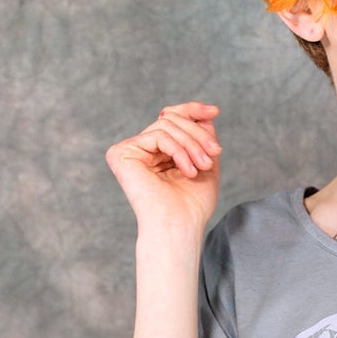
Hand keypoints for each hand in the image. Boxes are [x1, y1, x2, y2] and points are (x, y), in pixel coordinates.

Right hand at [104, 100, 221, 235]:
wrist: (180, 227)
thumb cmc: (192, 204)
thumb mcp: (205, 162)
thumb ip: (202, 136)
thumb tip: (205, 114)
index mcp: (158, 152)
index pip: (171, 118)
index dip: (192, 110)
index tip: (215, 111)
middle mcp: (141, 149)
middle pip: (171, 119)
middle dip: (197, 134)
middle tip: (215, 153)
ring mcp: (129, 151)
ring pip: (166, 125)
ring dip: (192, 144)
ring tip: (204, 166)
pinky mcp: (121, 153)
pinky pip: (158, 135)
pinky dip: (178, 150)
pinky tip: (188, 171)